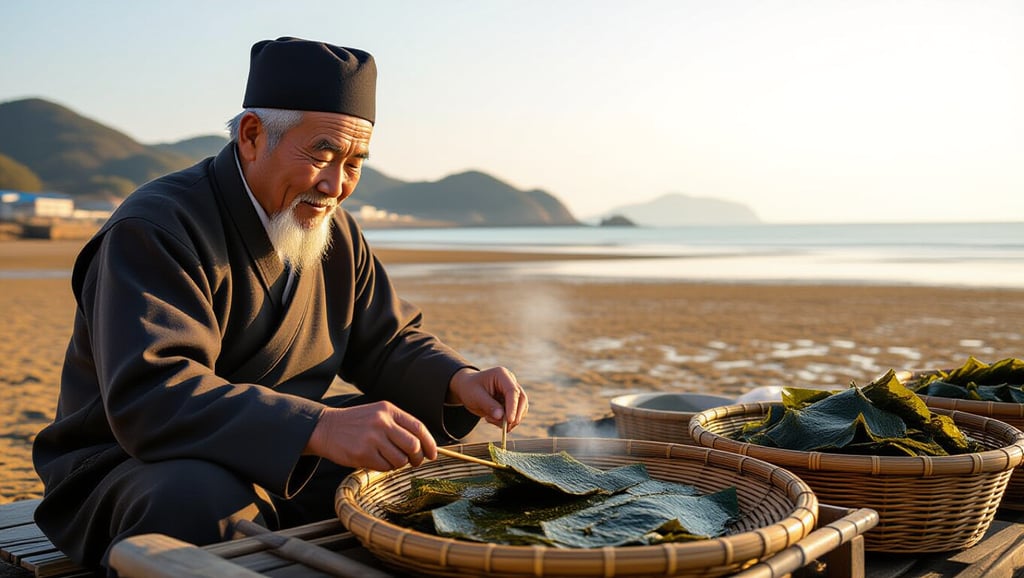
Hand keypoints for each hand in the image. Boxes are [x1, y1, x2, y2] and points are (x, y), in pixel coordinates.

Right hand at [304, 401, 436, 470]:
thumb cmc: (356, 424)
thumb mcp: (378, 414)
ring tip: (389, 460)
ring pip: (400, 459)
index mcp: (388, 410)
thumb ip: (398, 425)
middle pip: (413, 445)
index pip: (418, 427)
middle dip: (417, 458)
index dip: (429, 443)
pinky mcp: (362, 453)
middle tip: (413, 462)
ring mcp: (372, 438)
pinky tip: (376, 461)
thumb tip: (423, 446)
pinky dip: (385, 468)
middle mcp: (382, 422)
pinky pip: (385, 468)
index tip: (432, 454)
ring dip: (399, 464)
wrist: (325, 428)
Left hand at [447, 367, 528, 430]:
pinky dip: (506, 421)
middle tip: (505, 427)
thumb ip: (488, 406)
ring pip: (521, 408)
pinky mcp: (512, 401)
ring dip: (509, 420)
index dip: (513, 407)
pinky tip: (491, 418)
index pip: (512, 391)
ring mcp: (512, 391)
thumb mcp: (475, 396)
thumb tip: (501, 417)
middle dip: (515, 415)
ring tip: (489, 419)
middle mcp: (510, 381)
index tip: (509, 421)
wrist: (466, 388)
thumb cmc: (469, 389)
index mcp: (501, 375)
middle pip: (521, 399)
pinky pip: (515, 414)